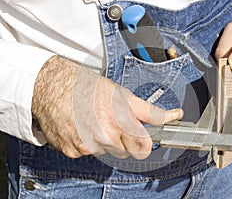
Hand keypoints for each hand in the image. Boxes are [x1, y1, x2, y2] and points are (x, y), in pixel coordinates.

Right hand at [32, 56, 182, 158]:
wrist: (51, 86)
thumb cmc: (87, 86)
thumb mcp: (122, 94)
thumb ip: (149, 111)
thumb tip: (173, 116)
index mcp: (119, 121)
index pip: (144, 148)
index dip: (143, 142)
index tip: (140, 136)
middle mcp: (103, 137)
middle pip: (125, 152)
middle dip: (123, 139)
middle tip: (112, 121)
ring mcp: (86, 146)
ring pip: (106, 152)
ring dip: (104, 141)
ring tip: (95, 121)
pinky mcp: (71, 151)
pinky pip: (88, 153)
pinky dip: (87, 143)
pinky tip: (82, 127)